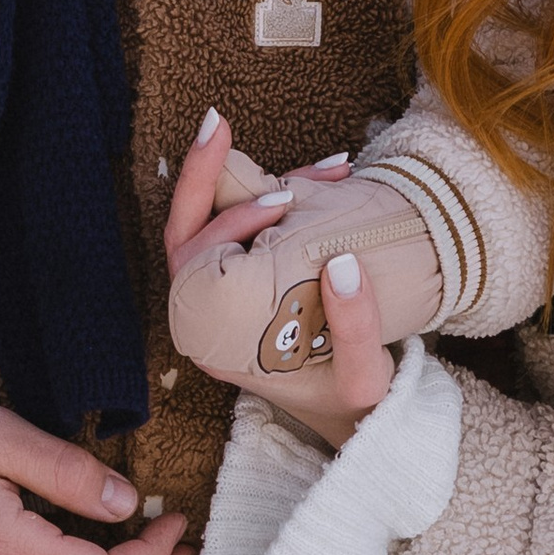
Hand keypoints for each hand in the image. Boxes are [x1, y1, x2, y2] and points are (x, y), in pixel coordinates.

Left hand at [166, 114, 397, 449]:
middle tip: (221, 125)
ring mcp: (231, 298)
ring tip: (332, 165)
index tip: (282, 202)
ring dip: (262, 184)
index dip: (228, 222)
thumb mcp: (365, 380)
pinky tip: (338, 180)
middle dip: (207, 175)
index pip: (192, 262)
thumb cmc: (357, 411)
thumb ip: (357, 330)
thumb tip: (341, 265)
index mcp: (218, 339)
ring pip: (222, 223)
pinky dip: (289, 198)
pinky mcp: (258, 283)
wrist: (365, 429)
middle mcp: (212, 317)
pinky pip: (256, 230)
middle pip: (187, 231)